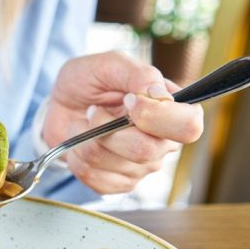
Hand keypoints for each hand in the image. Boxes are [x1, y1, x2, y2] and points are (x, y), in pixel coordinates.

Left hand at [43, 51, 202, 194]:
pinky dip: (76, 156)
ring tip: (84, 122)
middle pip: (146, 150)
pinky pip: (94, 177)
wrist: (61, 105)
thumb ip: (139, 74)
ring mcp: (141, 167)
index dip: (156, 116)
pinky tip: (80, 142)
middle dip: (108, 128)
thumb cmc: (90, 82)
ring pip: (112, 163)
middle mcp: (163, 143)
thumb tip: (159, 95)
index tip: (128, 100)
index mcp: (174, 111)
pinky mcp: (117, 183)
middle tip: (94, 110)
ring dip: (86, 138)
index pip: (188, 126)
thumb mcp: (111, 64)